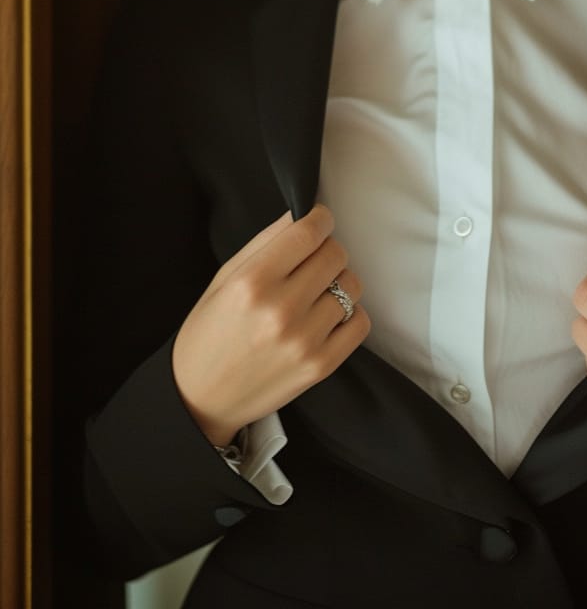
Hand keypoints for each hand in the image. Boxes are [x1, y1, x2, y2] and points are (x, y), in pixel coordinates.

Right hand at [172, 205, 369, 446]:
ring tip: (315, 293)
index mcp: (252, 282)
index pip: (308, 233)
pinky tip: (326, 317)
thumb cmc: (208, 333)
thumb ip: (265, 242)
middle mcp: (280, 310)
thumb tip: (302, 213)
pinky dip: (349, 314)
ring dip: (338, 282)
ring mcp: (304, 340)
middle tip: (311, 261)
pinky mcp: (320, 366)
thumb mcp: (224, 278)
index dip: (320, 219)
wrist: (200, 400)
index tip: (318, 221)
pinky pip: (360, 322)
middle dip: (327, 249)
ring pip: (352, 285)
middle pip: (336, 254)